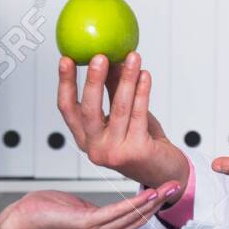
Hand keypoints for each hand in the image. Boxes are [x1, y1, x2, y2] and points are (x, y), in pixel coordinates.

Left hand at [0, 185, 182, 228]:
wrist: (23, 219)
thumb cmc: (45, 211)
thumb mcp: (79, 210)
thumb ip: (97, 211)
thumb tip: (109, 208)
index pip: (133, 220)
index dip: (152, 206)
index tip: (165, 191)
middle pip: (138, 220)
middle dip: (158, 203)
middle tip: (175, 187)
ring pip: (131, 217)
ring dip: (151, 202)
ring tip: (166, 189)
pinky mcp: (87, 225)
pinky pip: (116, 213)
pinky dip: (134, 204)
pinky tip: (146, 195)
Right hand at [57, 52, 188, 190]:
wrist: (164, 172)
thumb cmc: (141, 142)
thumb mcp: (122, 114)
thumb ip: (113, 89)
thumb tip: (109, 57)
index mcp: (85, 138)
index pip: (67, 108)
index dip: (65, 83)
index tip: (66, 59)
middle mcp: (96, 148)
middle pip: (89, 110)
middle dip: (93, 81)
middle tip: (99, 56)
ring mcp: (115, 152)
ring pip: (119, 109)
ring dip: (127, 79)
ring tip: (133, 57)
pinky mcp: (136, 151)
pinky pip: (139, 115)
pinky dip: (143, 92)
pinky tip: (145, 76)